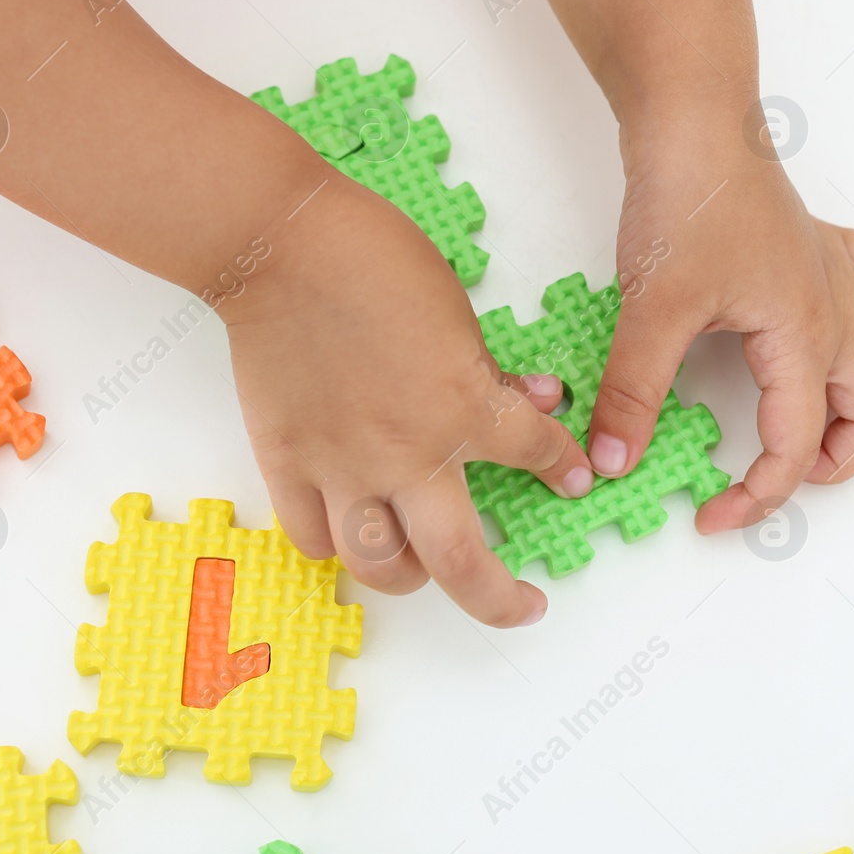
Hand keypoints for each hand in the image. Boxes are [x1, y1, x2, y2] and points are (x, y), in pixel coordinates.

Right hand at [221, 176, 591, 626]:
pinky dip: (339, 546)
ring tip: (430, 570)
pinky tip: (356, 534)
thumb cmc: (374, 258)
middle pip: (462, 562)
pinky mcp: (288, 464)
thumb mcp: (458, 311)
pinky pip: (315, 536)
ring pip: (383, 567)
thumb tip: (531, 399)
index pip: (538, 455)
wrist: (281, 247)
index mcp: (463, 405)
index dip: (564, 469)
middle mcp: (409, 453)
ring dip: (415, 578)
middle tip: (525, 606)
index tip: (573, 478)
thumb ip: (491, 372)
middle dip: (502, 599)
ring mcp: (343, 467)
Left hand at [588, 112, 853, 532]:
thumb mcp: (652, 310)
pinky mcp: (815, 242)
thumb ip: (634, 393)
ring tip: (824, 418)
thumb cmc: (688, 199)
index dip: (759, 495)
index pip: (798, 443)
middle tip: (780, 480)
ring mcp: (833, 271)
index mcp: (804, 336)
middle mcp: (836, 308)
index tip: (714, 517)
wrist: (694, 118)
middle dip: (840, 460)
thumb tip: (613, 460)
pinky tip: (831, 323)